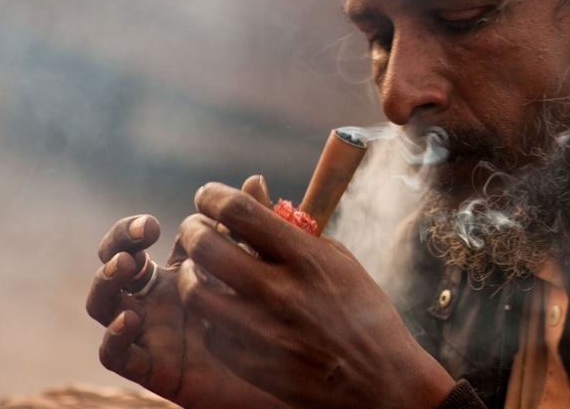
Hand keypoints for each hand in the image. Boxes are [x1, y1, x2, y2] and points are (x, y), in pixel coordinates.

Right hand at [86, 178, 289, 408]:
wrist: (292, 372)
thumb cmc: (275, 315)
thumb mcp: (262, 265)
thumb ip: (254, 226)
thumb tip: (254, 180)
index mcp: (176, 270)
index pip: (137, 242)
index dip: (133, 228)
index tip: (156, 224)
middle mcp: (157, 298)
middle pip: (113, 267)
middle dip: (116, 247)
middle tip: (139, 240)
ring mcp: (150, 331)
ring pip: (104, 306)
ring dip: (105, 284)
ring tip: (126, 267)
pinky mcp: (154, 368)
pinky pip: (116, 354)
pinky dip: (113, 335)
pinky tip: (131, 318)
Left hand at [177, 182, 455, 407]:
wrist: (380, 378)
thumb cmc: (363, 311)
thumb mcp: (337, 259)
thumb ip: (292, 229)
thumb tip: (253, 191)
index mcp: (306, 258)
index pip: (242, 212)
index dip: (214, 196)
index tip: (207, 196)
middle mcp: (280, 291)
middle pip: (207, 247)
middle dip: (192, 229)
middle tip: (195, 228)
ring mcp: (262, 331)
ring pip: (195, 292)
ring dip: (189, 274)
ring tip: (197, 269)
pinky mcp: (250, 364)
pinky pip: (209, 331)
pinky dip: (209, 315)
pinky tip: (220, 308)